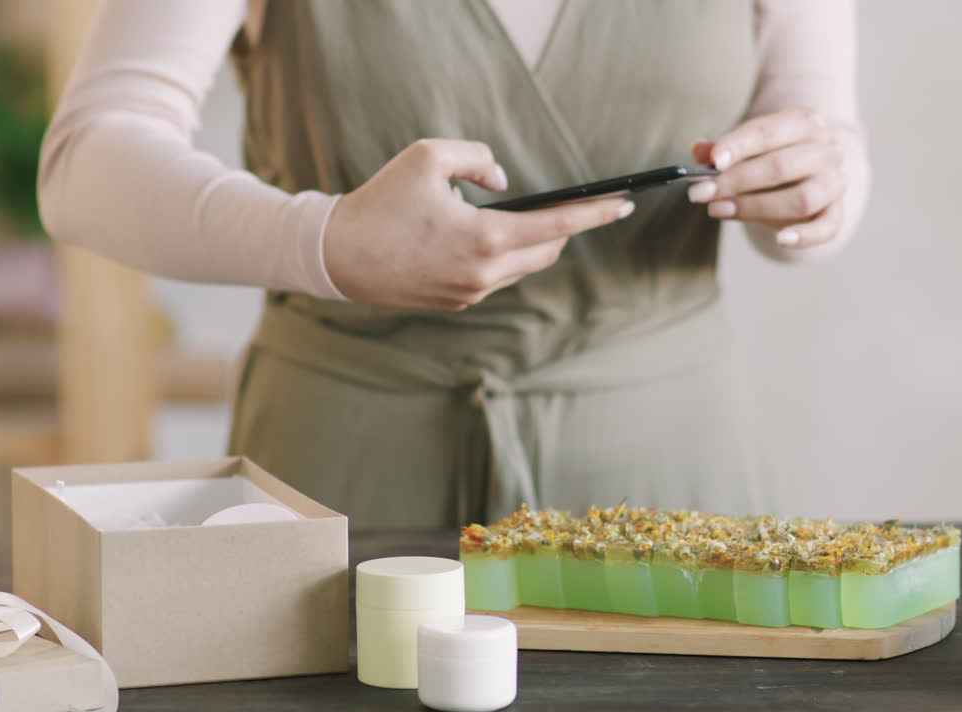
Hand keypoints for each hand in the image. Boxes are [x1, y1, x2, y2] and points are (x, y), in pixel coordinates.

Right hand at [324, 139, 634, 309]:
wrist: (337, 256)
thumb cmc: (381, 201)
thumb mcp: (426, 157)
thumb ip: (476, 158)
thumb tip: (502, 182)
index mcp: (485, 238)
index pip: (557, 225)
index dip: (595, 213)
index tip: (624, 204)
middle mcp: (484, 274)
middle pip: (547, 250)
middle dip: (562, 227)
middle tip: (570, 206)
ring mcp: (471, 294)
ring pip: (521, 267)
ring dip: (527, 242)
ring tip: (509, 218)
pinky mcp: (455, 303)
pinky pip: (493, 277)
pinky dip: (497, 255)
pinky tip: (477, 239)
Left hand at [688, 106, 845, 248]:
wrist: (811, 170)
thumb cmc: (773, 156)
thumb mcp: (749, 147)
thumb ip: (723, 150)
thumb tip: (698, 151)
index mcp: (803, 122)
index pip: (769, 131)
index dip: (739, 145)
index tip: (714, 160)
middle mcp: (825, 149)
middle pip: (781, 166)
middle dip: (736, 181)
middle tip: (701, 193)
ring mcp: (835, 181)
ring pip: (802, 198)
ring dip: (756, 207)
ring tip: (719, 210)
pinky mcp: (837, 211)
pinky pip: (828, 227)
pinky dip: (805, 236)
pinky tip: (781, 240)